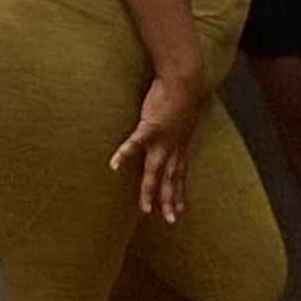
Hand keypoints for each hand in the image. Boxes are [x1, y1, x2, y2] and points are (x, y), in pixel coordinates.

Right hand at [111, 61, 209, 220]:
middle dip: (169, 200)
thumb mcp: (185, 113)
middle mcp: (173, 147)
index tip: (180, 209)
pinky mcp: (151, 127)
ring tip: (144, 208)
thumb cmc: (183, 92)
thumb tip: (179, 121)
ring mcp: (162, 140)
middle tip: (169, 221)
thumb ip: (179, 122)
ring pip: (155, 171)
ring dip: (150, 190)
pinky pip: (135, 144)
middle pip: (170, 179)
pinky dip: (125, 154)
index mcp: (181, 144)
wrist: (184, 79)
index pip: (180, 173)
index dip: (179, 192)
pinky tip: (114, 165)